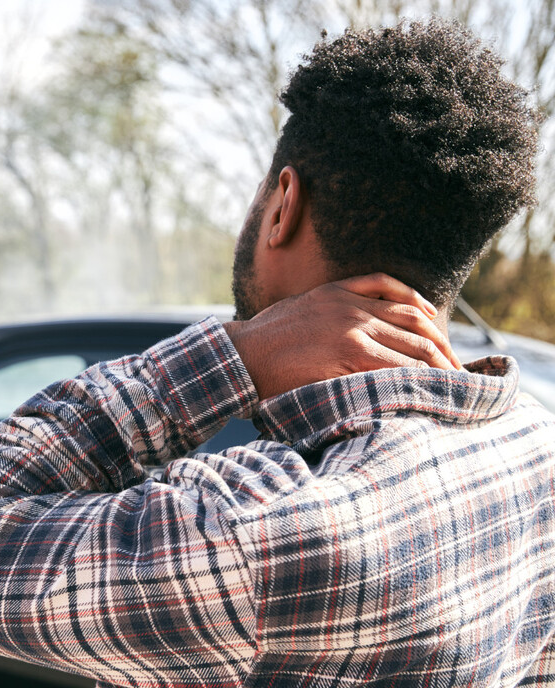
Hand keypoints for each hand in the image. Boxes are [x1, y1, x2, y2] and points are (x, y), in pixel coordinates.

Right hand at [223, 273, 461, 400]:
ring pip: (411, 344)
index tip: (438, 340)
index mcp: (341, 291)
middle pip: (415, 321)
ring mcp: (351, 329)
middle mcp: (352, 306)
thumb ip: (330, 310)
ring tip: (452, 382)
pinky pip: (393, 364)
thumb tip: (353, 329)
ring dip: (437, 364)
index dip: (427, 320)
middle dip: (441, 347)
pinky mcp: (347, 354)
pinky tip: (427, 385)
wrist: (242, 354)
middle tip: (456, 368)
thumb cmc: (264, 339)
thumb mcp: (299, 309)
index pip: (401, 298)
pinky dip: (414, 375)